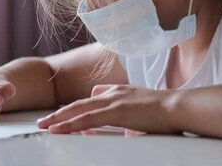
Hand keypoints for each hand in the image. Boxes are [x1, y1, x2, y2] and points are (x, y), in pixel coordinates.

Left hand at [36, 84, 179, 134]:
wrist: (178, 107)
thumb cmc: (166, 113)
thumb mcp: (144, 112)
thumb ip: (131, 117)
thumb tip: (127, 129)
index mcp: (120, 91)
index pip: (93, 98)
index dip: (77, 108)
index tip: (65, 116)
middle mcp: (114, 92)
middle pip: (80, 102)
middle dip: (60, 112)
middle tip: (44, 121)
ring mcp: (113, 100)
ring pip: (78, 109)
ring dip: (59, 118)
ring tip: (43, 125)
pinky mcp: (115, 111)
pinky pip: (86, 118)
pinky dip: (70, 124)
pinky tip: (58, 129)